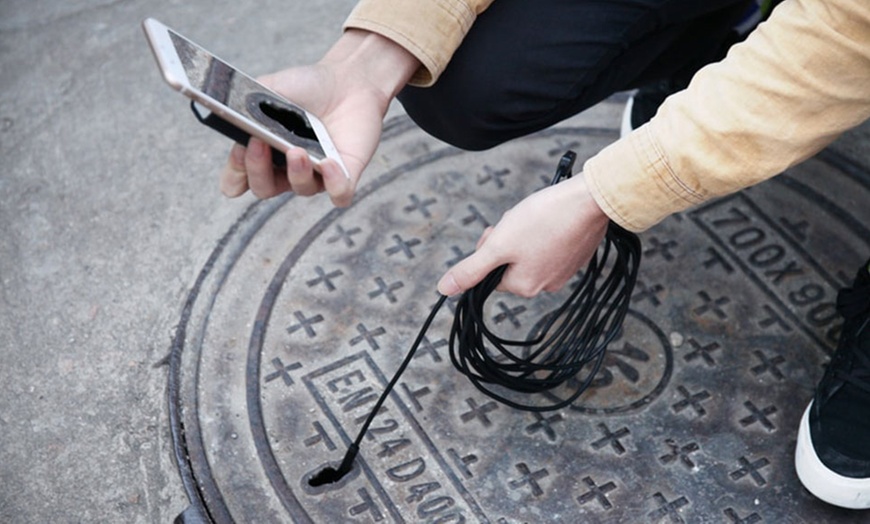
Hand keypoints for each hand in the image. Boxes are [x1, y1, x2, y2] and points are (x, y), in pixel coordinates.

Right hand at [220, 30, 419, 206]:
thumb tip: (236, 115)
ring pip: (301, 190)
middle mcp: (288, 169)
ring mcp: (317, 174)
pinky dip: (334, 185)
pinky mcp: (346, 175)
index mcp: (264, 151)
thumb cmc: (309, 86)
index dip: (234, 174)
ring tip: (297, 150)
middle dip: (257, 171)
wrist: (349, 79)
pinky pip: (339, 195)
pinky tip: (328, 164)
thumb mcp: (271, 88)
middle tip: (260, 144)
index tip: (238, 151)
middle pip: (264, 188)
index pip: (239, 179)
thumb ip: (249, 102)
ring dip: (296, 173)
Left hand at [437, 174, 609, 297]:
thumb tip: (445, 289)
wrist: (589, 200)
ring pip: (530, 252)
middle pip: (510, 263)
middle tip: (518, 221)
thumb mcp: (498, 244)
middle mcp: (545, 286)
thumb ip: (470, 269)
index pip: (491, 273)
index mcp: (524, 287)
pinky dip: (546, 231)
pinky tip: (552, 218)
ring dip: (526, 235)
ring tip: (538, 218)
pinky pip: (551, 246)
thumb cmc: (543, 219)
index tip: (500, 231)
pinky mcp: (577, 256)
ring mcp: (564, 271)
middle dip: (509, 240)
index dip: (491, 249)